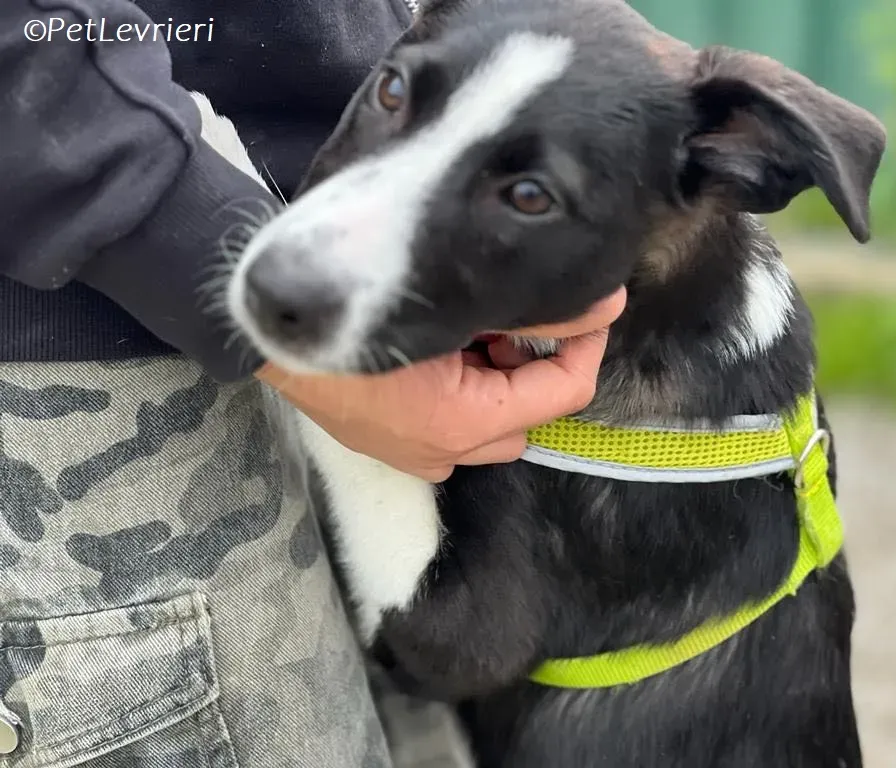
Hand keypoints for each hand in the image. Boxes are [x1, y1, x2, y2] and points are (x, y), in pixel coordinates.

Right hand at [256, 286, 626, 480]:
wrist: (270, 320)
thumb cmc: (356, 303)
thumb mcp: (450, 303)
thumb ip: (530, 312)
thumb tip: (605, 306)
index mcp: (463, 423)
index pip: (564, 392)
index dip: (586, 344)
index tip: (588, 305)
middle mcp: (444, 454)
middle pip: (528, 414)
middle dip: (536, 366)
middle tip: (518, 313)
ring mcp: (413, 455)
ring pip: (492, 422)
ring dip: (498, 378)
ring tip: (475, 322)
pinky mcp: (389, 445)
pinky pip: (452, 427)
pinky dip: (464, 390)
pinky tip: (443, 346)